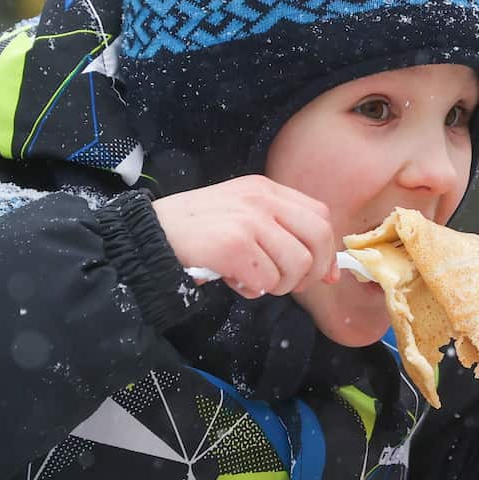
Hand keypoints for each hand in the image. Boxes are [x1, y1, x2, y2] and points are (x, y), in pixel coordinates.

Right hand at [152, 175, 339, 299]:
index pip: (320, 217)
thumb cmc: (196, 231)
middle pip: (318, 239)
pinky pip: (266, 280)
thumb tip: (329, 273)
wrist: (149, 235)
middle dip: (310, 272)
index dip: (326, 251)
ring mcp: (248, 220)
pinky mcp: (233, 245)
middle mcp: (261, 199)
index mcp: (265, 189)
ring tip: (251, 280)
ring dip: (278, 285)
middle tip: (286, 285)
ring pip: (296, 265)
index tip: (320, 275)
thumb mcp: (242, 216)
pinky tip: (233, 280)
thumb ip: (283, 234)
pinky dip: (253, 290)